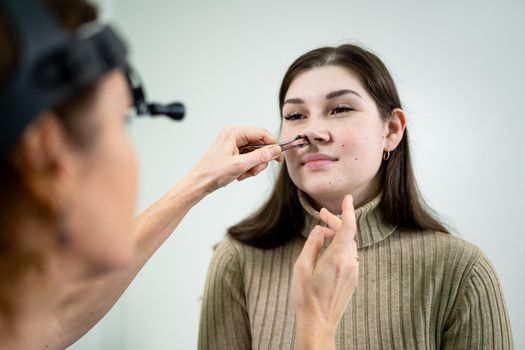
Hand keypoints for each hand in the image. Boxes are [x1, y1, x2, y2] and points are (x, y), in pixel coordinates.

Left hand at [190, 126, 281, 191]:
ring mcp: (233, 143)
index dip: (272, 145)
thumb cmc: (212, 173)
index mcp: (234, 132)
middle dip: (260, 160)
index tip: (278, 157)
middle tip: (254, 171)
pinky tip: (240, 174)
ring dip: (253, 165)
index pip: (261, 133)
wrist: (199, 183)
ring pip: (255, 152)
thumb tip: (275, 150)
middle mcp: (234, 135)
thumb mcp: (240, 165)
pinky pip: (248, 157)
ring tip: (244, 174)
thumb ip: (260, 156)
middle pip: (259, 144)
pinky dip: (248, 167)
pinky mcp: (232, 152)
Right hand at [291, 195, 358, 349]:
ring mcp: (353, 272)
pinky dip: (340, 247)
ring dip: (338, 235)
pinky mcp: (353, 279)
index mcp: (336, 258)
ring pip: (349, 244)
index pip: (348, 227)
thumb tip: (322, 231)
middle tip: (321, 214)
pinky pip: (349, 255)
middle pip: (347, 234)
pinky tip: (327, 251)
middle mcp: (349, 263)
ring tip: (323, 233)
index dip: (348, 210)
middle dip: (335, 222)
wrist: (318, 323)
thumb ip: (313, 243)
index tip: (346, 198)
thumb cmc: (306, 297)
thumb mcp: (301, 266)